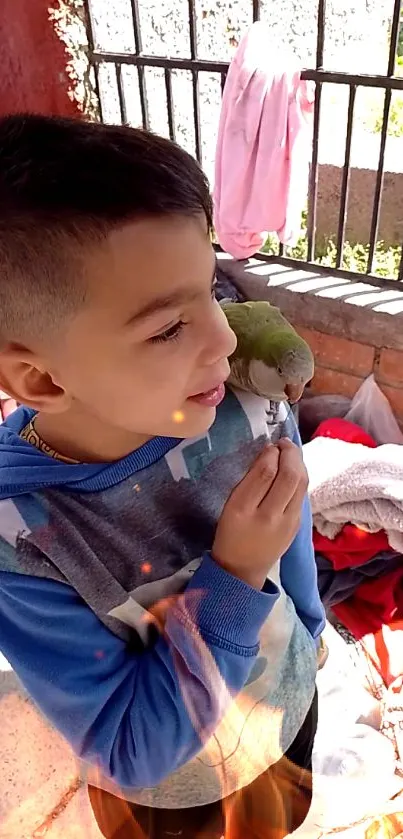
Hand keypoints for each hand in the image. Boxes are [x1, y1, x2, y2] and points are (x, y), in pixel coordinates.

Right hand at [212, 439, 307, 589]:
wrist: (242, 570)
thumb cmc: (231, 533)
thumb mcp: (230, 505)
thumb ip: (250, 481)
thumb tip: (269, 454)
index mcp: (243, 510)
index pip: (265, 473)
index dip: (271, 453)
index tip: (270, 445)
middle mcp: (268, 516)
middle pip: (289, 476)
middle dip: (290, 453)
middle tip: (284, 443)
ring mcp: (287, 523)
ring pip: (301, 484)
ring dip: (299, 463)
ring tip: (290, 453)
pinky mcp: (297, 526)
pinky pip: (302, 495)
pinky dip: (300, 477)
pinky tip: (293, 471)